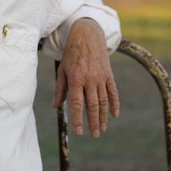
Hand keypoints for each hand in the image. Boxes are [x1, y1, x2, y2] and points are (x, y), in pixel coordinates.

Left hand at [52, 18, 119, 136]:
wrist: (88, 35)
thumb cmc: (71, 53)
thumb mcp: (62, 69)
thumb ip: (60, 89)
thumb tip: (55, 106)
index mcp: (76, 78)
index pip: (77, 103)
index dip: (78, 119)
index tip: (79, 132)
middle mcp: (89, 79)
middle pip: (92, 105)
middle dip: (93, 122)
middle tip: (94, 135)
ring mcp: (101, 77)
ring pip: (103, 101)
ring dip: (103, 117)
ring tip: (102, 129)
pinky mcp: (109, 74)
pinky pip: (113, 91)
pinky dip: (115, 104)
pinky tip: (114, 115)